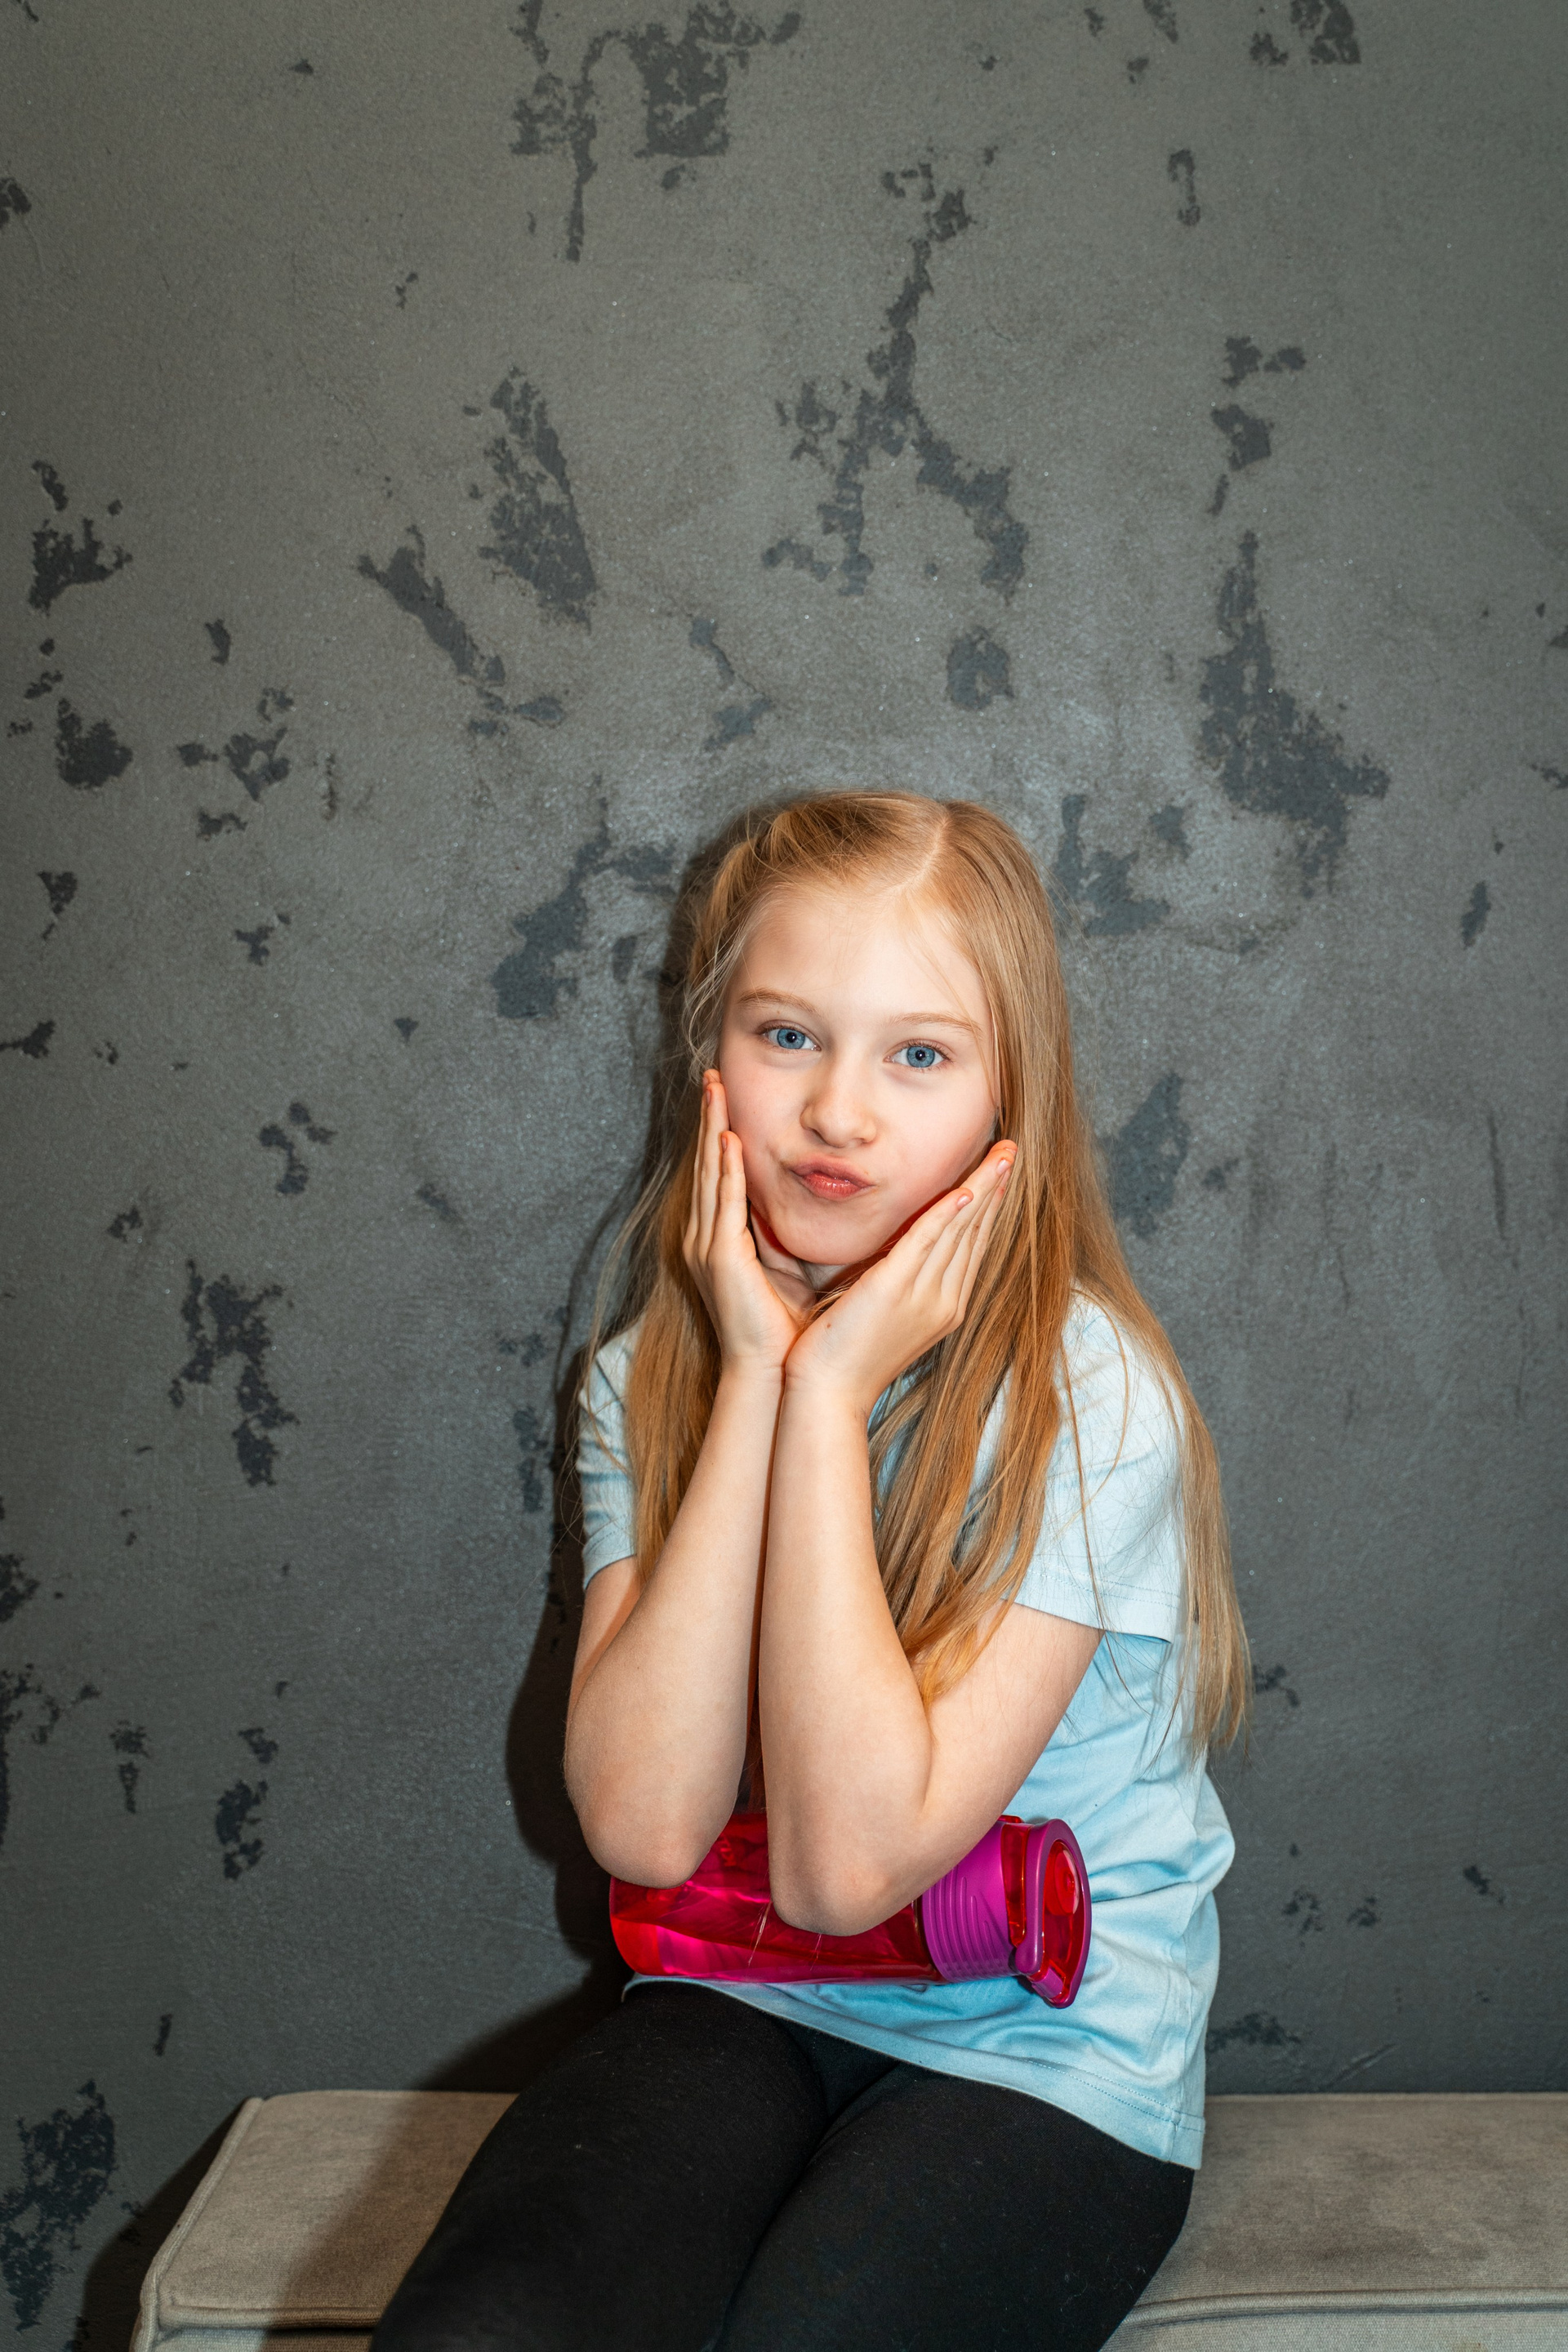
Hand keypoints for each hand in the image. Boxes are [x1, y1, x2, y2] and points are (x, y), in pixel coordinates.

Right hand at [683, 1072, 804, 1375]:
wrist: (770, 1372)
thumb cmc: (784, 1329)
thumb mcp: (787, 1273)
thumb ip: (788, 1240)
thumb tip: (810, 1212)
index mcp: (720, 1242)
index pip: (720, 1176)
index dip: (721, 1134)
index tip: (727, 1097)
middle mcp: (706, 1239)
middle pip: (707, 1166)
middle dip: (710, 1119)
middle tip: (712, 1076)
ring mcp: (708, 1247)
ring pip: (711, 1175)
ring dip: (713, 1130)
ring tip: (715, 1091)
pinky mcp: (720, 1258)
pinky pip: (724, 1203)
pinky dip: (725, 1170)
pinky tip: (729, 1140)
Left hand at [781, 1143, 1015, 1416]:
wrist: (827, 1396)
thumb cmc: (844, 1357)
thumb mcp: (882, 1315)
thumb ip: (897, 1282)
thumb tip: (896, 1255)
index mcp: (943, 1307)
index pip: (970, 1246)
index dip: (986, 1206)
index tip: (998, 1173)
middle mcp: (943, 1301)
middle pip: (974, 1233)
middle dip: (993, 1189)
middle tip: (1010, 1151)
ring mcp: (923, 1297)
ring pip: (960, 1232)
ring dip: (981, 1189)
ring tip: (1000, 1156)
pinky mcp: (894, 1291)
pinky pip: (927, 1244)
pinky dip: (947, 1216)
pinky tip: (965, 1191)